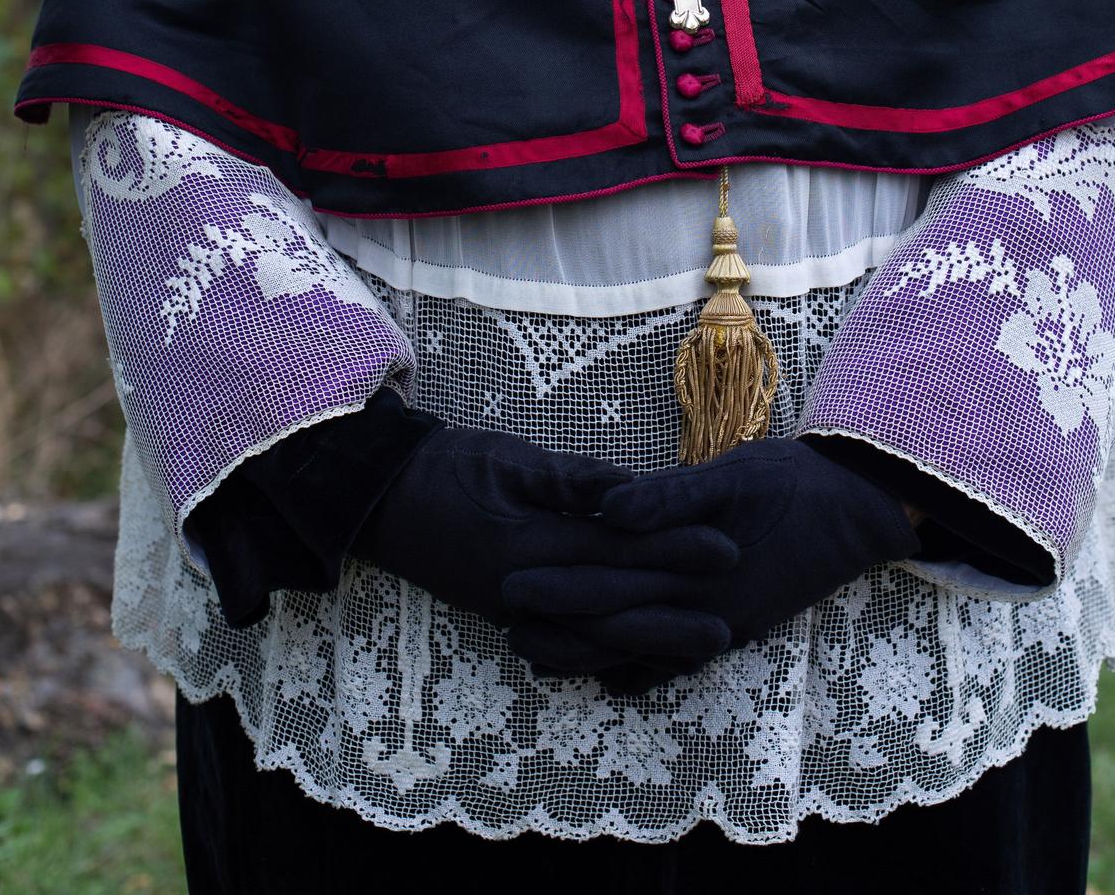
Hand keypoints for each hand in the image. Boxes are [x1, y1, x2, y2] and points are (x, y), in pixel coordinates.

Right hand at [351, 421, 737, 680]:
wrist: (385, 500)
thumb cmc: (449, 467)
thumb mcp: (508, 458)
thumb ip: (570, 478)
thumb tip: (628, 489)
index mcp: (528, 543)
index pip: (616, 548)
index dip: (674, 549)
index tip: (725, 548)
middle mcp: (525, 588)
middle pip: (613, 606)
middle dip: (673, 615)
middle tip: (729, 628)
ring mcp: (516, 610)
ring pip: (593, 635)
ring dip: (649, 644)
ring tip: (702, 650)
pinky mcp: (511, 614)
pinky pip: (569, 640)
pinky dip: (609, 650)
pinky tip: (645, 656)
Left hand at [504, 438, 919, 678]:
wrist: (858, 511)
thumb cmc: (792, 482)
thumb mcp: (731, 474)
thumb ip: (668, 495)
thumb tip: (607, 510)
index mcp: (696, 571)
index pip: (612, 583)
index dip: (558, 586)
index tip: (509, 582)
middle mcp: (704, 612)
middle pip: (616, 624)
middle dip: (559, 625)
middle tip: (504, 620)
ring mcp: (721, 628)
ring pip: (641, 652)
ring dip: (588, 654)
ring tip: (537, 654)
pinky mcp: (736, 629)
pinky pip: (677, 660)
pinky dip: (640, 669)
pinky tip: (613, 679)